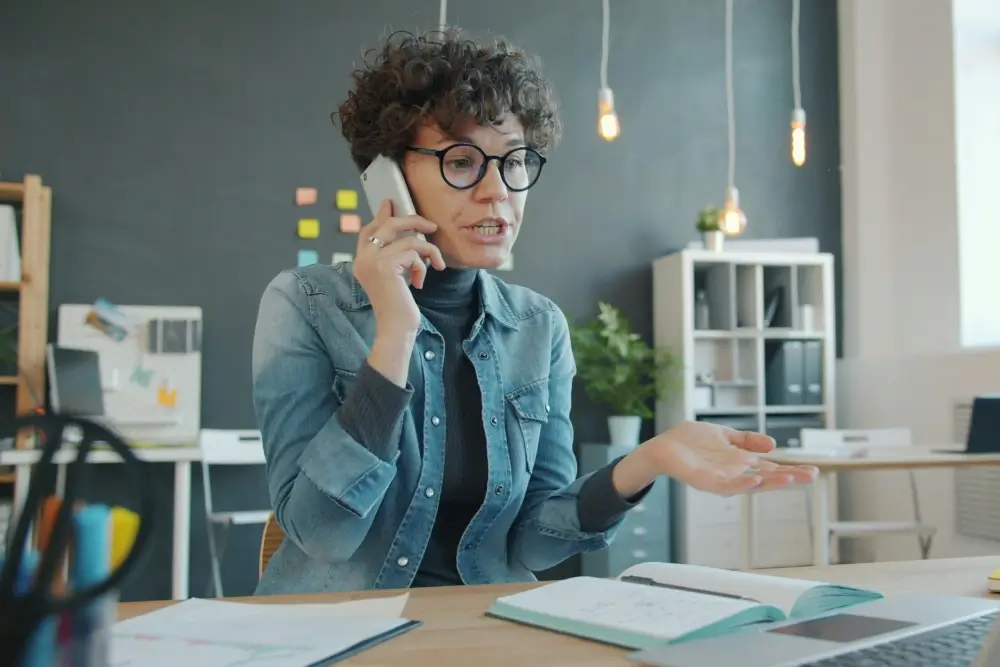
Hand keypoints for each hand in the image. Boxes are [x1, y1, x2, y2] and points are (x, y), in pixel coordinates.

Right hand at [353, 199, 445, 334]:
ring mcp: (372, 262)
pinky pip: (413, 253)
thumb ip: (396, 255)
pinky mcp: (385, 266)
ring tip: (434, 266)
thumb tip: (409, 233)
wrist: (395, 328)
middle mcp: (363, 259)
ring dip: (428, 251)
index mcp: (361, 262)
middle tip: (432, 226)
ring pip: (409, 240)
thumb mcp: (396, 276)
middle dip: (413, 221)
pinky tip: (419, 283)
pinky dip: (423, 266)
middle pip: (388, 225)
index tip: (391, 203)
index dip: (381, 216)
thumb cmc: (399, 306)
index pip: (368, 230)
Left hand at [612, 421, 817, 497]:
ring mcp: (722, 480)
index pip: (770, 468)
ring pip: (750, 484)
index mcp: (740, 463)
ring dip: (770, 483)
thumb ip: (747, 440)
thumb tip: (772, 444)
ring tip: (790, 478)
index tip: (814, 471)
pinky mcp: (706, 481)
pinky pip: (726, 485)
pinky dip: (741, 484)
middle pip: (766, 478)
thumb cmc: (691, 442)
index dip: (791, 470)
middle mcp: (734, 474)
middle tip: (812, 476)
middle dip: (789, 478)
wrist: (662, 447)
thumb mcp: (725, 436)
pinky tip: (754, 480)